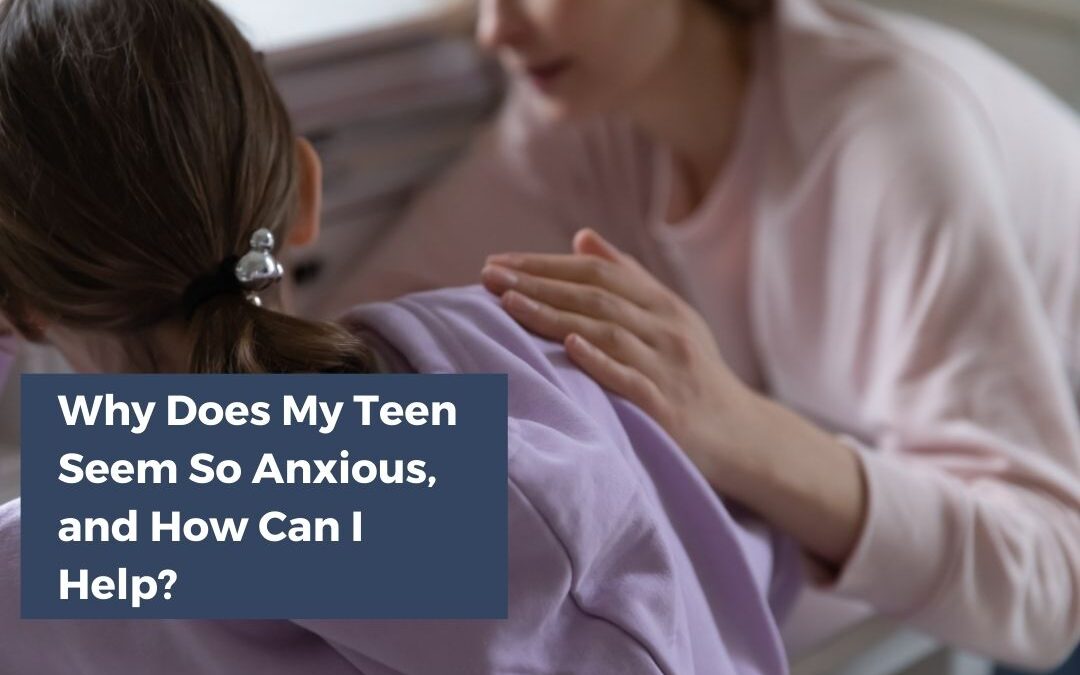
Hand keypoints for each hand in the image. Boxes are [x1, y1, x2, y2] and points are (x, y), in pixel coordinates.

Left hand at [481, 228, 762, 483]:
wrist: (742, 435)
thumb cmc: (695, 374)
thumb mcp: (671, 317)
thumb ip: (628, 277)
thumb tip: (582, 238)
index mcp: (664, 305)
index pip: (598, 273)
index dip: (547, 264)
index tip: (500, 262)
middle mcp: (666, 329)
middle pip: (595, 297)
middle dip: (537, 283)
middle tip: (488, 276)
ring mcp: (668, 368)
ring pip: (606, 332)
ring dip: (555, 315)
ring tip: (510, 304)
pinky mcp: (668, 408)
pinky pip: (631, 380)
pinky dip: (601, 363)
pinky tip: (570, 347)